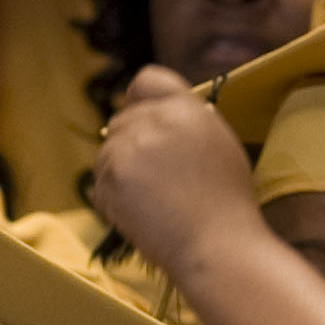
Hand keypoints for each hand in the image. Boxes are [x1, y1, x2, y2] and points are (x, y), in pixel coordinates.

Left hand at [88, 65, 259, 274]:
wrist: (216, 244)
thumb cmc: (225, 204)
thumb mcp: (219, 144)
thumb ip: (188, 121)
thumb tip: (158, 116)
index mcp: (186, 107)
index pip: (146, 80)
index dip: (138, 101)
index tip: (141, 123)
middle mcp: (156, 119)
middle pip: (120, 120)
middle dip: (128, 146)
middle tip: (151, 180)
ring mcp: (131, 146)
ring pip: (105, 153)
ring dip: (118, 175)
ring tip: (150, 201)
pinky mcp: (113, 176)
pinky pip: (99, 184)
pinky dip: (112, 201)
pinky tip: (140, 215)